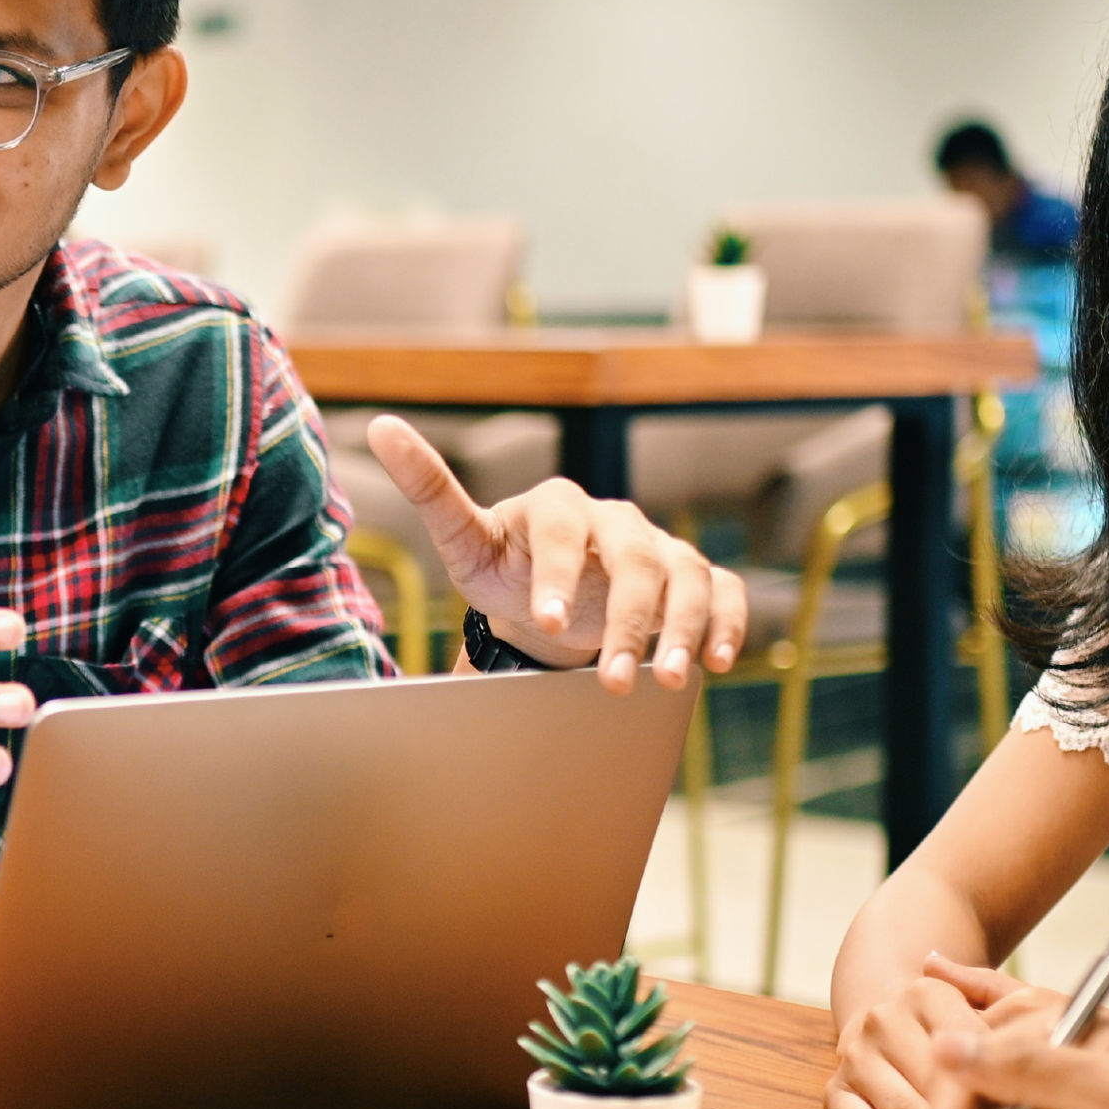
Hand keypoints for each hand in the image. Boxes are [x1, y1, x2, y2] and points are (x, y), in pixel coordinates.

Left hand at [367, 416, 745, 691]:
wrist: (552, 597)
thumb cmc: (505, 568)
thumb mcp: (464, 540)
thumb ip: (431, 490)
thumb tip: (381, 426)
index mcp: (558, 505)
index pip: (564, 530)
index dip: (558, 573)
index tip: (547, 621)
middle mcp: (616, 520)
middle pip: (635, 561)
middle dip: (626, 622)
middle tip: (610, 680)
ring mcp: (660, 548)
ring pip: (687, 578)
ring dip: (682, 630)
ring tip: (665, 682)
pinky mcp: (691, 578)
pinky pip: (723, 592)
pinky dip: (727, 623)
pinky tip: (720, 662)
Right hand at [826, 955, 1020, 1108]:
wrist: (897, 1025)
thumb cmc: (965, 1029)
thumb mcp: (1000, 1010)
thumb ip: (1016, 1020)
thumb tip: (1030, 1042)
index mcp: (926, 993)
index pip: (963, 1049)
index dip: (990, 1090)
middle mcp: (882, 1018)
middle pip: (931, 1083)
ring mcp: (853, 1055)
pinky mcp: (834, 1091)